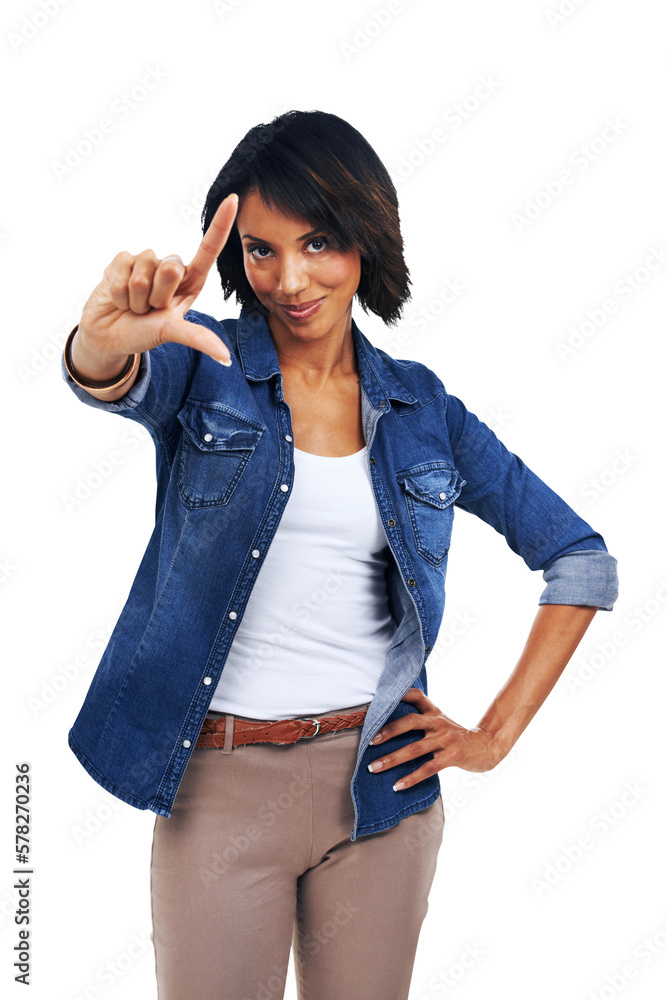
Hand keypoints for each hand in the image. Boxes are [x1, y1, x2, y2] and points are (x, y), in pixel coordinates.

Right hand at [76, 193, 238, 365]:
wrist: (109, 336)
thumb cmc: (145, 333)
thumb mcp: (173, 334)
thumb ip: (198, 339)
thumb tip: (225, 358)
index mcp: (190, 281)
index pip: (208, 249)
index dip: (220, 225)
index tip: (233, 198)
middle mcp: (171, 267)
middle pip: (171, 268)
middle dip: (157, 296)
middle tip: (150, 309)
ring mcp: (146, 262)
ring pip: (143, 274)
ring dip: (136, 299)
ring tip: (135, 306)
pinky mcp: (121, 260)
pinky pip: (121, 272)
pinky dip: (119, 293)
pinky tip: (118, 297)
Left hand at [367, 687, 505, 790]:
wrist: (486, 747)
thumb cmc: (456, 736)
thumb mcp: (441, 722)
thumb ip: (422, 719)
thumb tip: (391, 723)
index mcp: (434, 712)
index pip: (416, 696)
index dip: (399, 694)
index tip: (379, 699)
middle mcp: (438, 722)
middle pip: (410, 722)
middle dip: (388, 732)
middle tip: (370, 741)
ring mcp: (446, 739)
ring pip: (415, 749)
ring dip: (392, 759)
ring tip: (374, 767)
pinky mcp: (452, 756)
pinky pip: (428, 768)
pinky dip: (411, 778)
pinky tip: (397, 786)